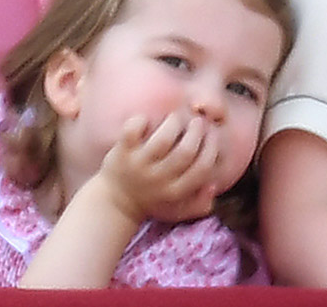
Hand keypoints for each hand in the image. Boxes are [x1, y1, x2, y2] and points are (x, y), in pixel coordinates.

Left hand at [96, 113, 219, 225]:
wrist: (114, 203)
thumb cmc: (152, 200)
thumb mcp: (178, 209)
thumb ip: (200, 203)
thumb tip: (212, 185)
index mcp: (175, 191)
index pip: (202, 169)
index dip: (212, 147)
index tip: (211, 134)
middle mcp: (158, 179)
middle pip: (185, 152)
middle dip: (196, 131)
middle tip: (197, 122)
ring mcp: (138, 166)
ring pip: (161, 140)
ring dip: (174, 123)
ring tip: (176, 117)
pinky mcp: (122, 153)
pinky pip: (132, 132)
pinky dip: (140, 121)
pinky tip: (147, 119)